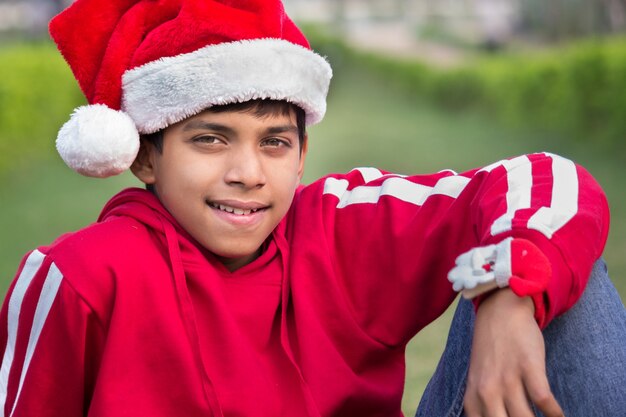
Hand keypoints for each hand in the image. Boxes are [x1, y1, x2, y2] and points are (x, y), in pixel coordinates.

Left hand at [464, 289, 563, 416]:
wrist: (500, 312)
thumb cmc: (491, 350)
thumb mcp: (477, 379)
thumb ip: (481, 405)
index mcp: (473, 398)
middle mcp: (488, 390)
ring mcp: (507, 378)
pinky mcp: (528, 366)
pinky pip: (544, 400)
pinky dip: (554, 414)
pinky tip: (558, 416)